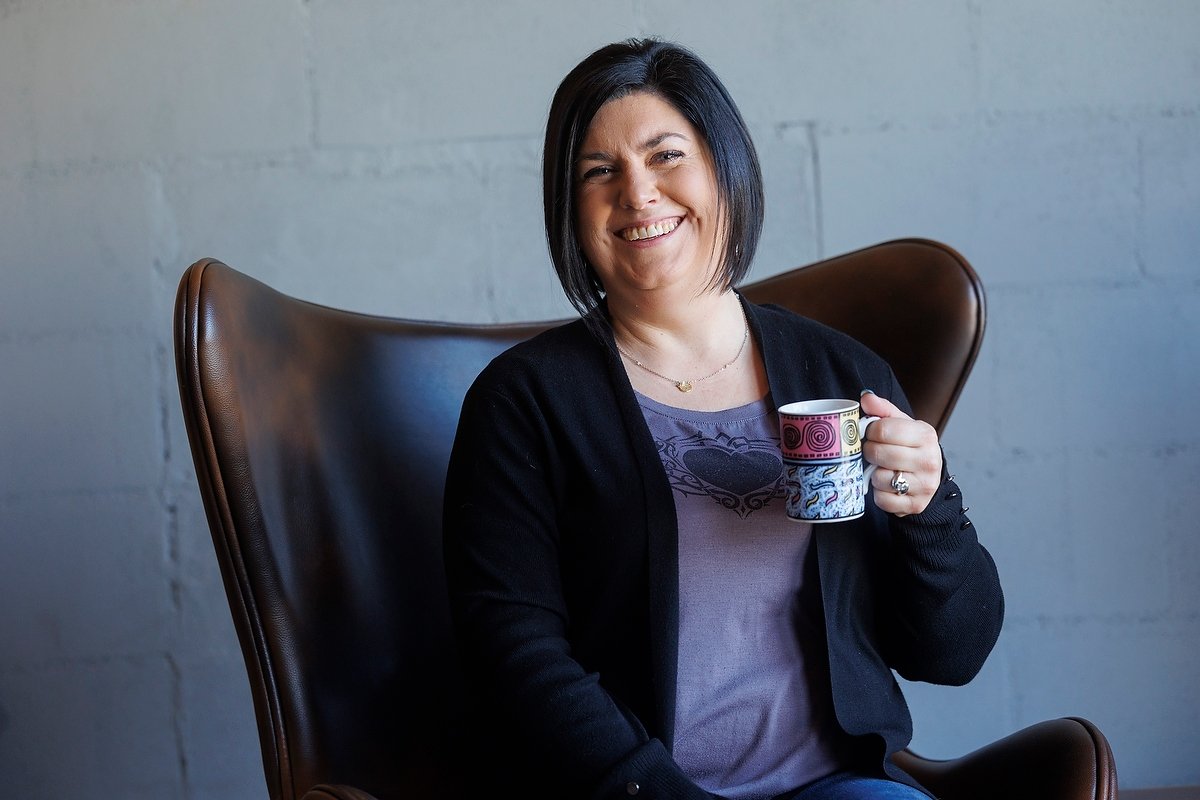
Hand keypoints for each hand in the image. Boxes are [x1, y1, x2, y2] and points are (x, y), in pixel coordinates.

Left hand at [859, 390, 941, 516]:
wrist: (928, 479)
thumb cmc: (911, 448)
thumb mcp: (901, 425)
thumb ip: (883, 410)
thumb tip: (866, 397)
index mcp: (926, 435)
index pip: (883, 430)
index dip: (869, 432)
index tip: (871, 434)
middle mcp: (929, 460)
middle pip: (879, 454)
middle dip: (869, 452)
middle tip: (873, 452)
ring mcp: (924, 485)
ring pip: (879, 478)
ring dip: (874, 474)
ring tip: (882, 469)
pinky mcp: (915, 505)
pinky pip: (882, 500)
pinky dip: (879, 494)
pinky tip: (886, 486)